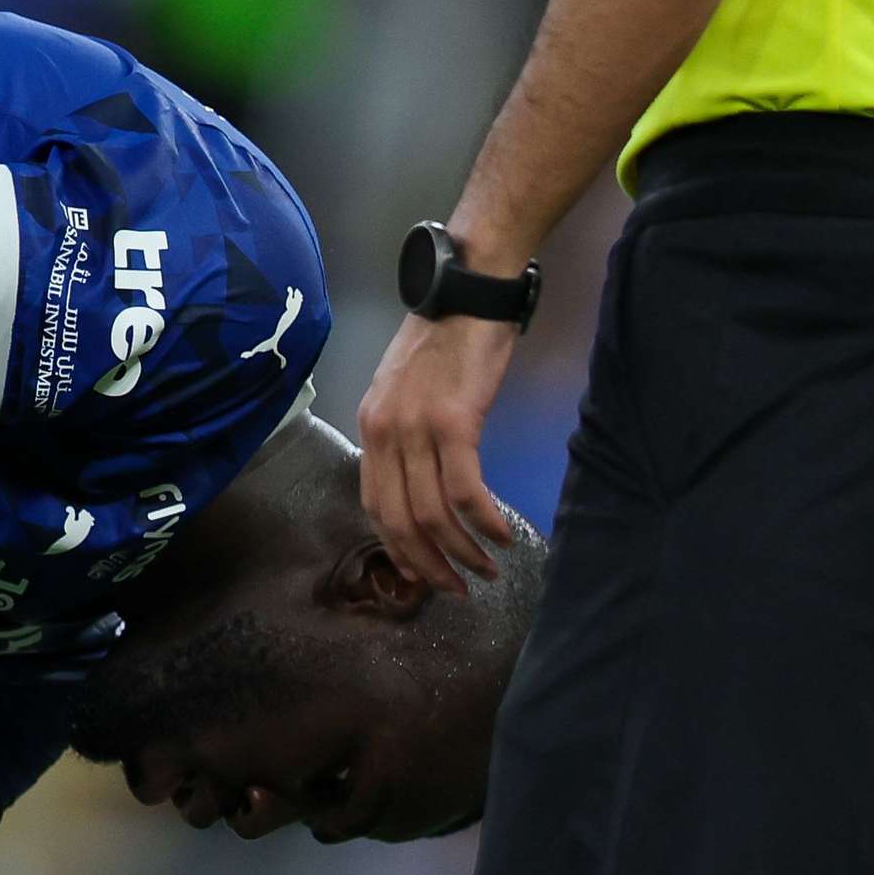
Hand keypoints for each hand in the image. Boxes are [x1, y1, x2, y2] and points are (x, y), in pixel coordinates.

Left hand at [355, 311, 522, 593]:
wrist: (469, 286)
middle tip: (457, 588)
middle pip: (399, 520)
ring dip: (461, 550)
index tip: (422, 571)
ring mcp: (416, 429)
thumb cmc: (448, 333)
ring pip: (431, 513)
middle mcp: (384, 433)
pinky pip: (464, 491)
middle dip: (428, 563)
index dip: (398, 546)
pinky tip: (502, 535)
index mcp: (371, 426)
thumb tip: (423, 478)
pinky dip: (483, 521)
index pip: (373, 504)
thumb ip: (407, 432)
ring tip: (487, 569)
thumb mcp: (409, 386)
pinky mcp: (454, 422)